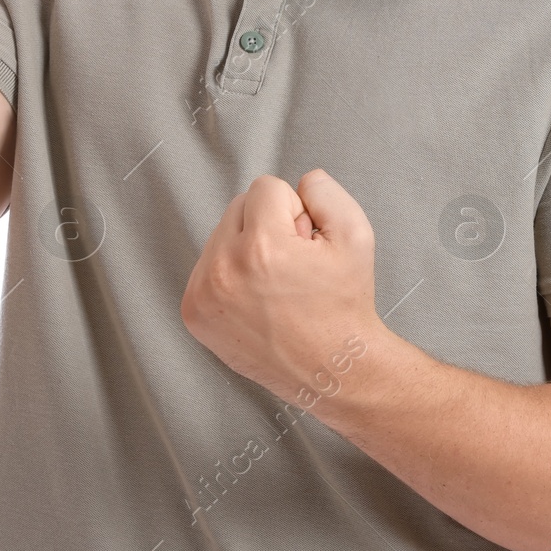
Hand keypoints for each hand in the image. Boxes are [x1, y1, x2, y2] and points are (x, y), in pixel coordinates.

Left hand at [181, 169, 382, 406]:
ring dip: (247, 247)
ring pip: (222, 234)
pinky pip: (207, 264)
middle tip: (294, 264)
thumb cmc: (345, 307)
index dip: (296, 210)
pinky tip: (258, 297)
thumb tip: (300, 181)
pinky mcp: (194, 312)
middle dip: (268, 225)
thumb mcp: (356, 236)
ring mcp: (203, 294)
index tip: (305, 244)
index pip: (266, 187)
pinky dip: (231, 272)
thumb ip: (326, 192)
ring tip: (277, 284)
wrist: (333, 369)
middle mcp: (224, 270)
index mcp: (261, 248)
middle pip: (239, 206)